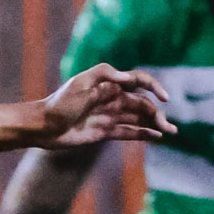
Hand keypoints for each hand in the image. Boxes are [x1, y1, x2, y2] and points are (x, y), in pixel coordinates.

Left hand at [39, 65, 174, 147]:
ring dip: (155, 123)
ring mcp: (110, 115)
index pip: (137, 81)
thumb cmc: (60, 102)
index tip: (164, 98)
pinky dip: (143, 134)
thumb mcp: (79, 83)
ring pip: (138, 118)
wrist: (43, 126)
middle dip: (157, 112)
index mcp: (109, 84)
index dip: (153, 86)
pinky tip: (157, 137)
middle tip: (168, 125)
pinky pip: (129, 132)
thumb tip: (129, 78)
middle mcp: (112, 98)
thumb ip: (104, 76)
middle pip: (142, 103)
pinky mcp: (106, 131)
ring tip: (170, 131)